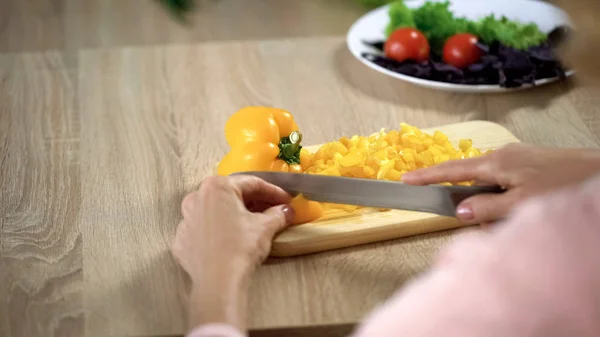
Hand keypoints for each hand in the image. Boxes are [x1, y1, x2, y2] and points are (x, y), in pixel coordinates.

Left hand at [172, 175, 294, 330]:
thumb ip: (277, 214)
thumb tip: (285, 211)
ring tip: (252, 224)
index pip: (251, 183)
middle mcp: (196, 198)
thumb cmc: (240, 247)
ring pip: (214, 211)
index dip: (272, 191)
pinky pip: (203, 230)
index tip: (285, 200)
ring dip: (233, 214)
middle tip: (272, 209)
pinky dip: (218, 231)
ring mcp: (186, 220)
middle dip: (253, 202)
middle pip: (231, 195)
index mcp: (217, 187)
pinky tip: (231, 240)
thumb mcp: (265, 227)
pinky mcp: (182, 241)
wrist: (218, 281)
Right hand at [402, 143, 599, 224]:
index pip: (450, 170)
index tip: (405, 180)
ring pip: (490, 185)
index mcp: (496, 163)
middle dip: (470, 202)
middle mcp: (503, 156)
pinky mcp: (530, 164)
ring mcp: (518, 158)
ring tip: (510, 221)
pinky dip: (505, 200)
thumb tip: (459, 212)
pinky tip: (518, 211)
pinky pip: (506, 184)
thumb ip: (486, 208)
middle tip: (482, 222)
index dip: (426, 176)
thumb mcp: (521, 205)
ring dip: (492, 205)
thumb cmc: (565, 185)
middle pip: (471, 180)